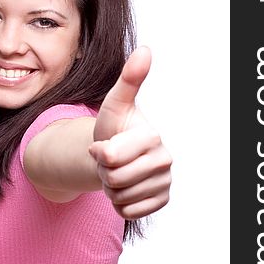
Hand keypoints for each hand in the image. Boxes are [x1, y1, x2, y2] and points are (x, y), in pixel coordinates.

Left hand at [88, 46, 171, 219]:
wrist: (116, 156)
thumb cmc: (114, 129)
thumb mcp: (114, 104)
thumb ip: (128, 80)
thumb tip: (145, 50)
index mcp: (153, 137)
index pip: (109, 157)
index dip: (98, 154)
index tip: (103, 146)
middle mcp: (165, 161)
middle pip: (114, 180)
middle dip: (104, 173)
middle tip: (110, 162)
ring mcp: (165, 183)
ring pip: (120, 197)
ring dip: (111, 188)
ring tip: (117, 172)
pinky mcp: (161, 201)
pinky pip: (128, 213)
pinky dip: (120, 204)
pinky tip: (125, 188)